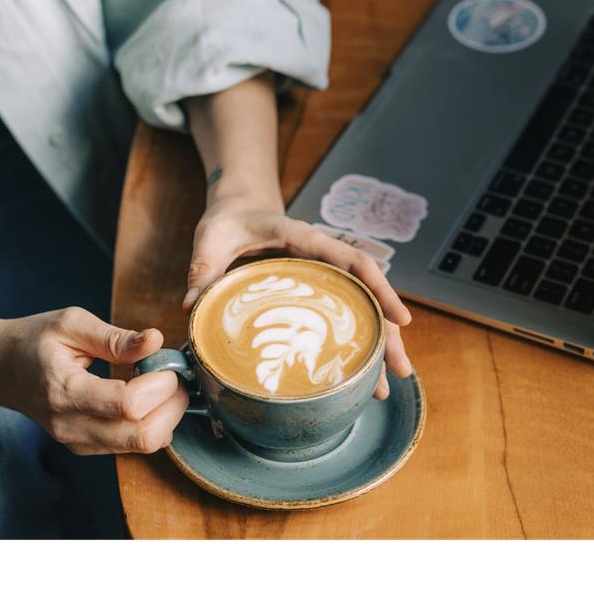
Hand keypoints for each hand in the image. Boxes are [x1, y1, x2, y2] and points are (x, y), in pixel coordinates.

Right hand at [0, 301, 187, 454]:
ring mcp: (77, 441)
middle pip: (141, 436)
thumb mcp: (71, 323)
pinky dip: (153, 424)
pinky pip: (133, 447)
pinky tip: (149, 398)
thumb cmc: (33, 340)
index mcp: (64, 390)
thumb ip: (115, 337)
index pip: (127, 404)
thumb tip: (156, 341)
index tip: (167, 362)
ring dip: (167, 417)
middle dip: (172, 406)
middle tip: (176, 375)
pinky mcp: (86, 447)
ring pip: (142, 446)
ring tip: (163, 384)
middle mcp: (70, 425)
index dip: (160, 386)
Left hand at [182, 193, 412, 399]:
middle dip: (387, 333)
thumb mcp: (212, 238)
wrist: (237, 207)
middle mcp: (323, 257)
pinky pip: (342, 314)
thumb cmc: (229, 219)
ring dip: (374, 345)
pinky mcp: (316, 289)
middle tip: (401, 371)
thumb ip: (203, 269)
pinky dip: (352, 342)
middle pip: (366, 294)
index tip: (399, 320)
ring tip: (384, 386)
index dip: (379, 290)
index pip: (353, 262)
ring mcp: (323, 274)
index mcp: (304, 239)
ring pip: (359, 309)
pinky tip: (357, 372)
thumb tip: (191, 306)